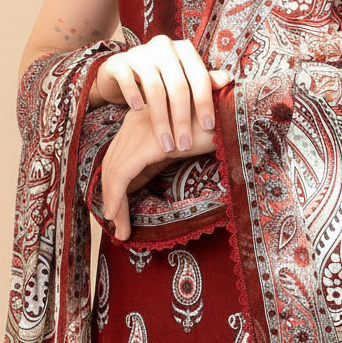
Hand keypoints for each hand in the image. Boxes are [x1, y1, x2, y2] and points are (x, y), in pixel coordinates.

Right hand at [90, 36, 229, 154]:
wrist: (122, 70)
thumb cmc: (160, 78)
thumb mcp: (182, 79)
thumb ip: (202, 80)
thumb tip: (227, 80)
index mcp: (184, 50)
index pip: (199, 76)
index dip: (204, 102)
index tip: (208, 127)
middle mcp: (164, 46)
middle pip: (178, 85)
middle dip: (182, 119)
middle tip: (185, 144)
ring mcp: (140, 52)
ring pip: (154, 87)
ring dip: (161, 119)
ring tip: (166, 141)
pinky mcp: (119, 61)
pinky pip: (127, 78)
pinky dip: (134, 95)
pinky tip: (140, 110)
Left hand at [101, 104, 217, 239]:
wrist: (229, 112)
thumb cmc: (212, 127)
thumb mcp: (179, 145)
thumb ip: (158, 158)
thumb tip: (137, 185)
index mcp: (140, 121)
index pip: (117, 157)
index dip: (114, 186)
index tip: (117, 212)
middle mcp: (133, 123)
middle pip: (111, 165)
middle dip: (111, 197)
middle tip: (118, 226)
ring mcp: (136, 131)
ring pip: (113, 173)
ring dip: (114, 204)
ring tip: (120, 230)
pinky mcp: (144, 144)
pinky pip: (120, 175)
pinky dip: (115, 197)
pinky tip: (115, 216)